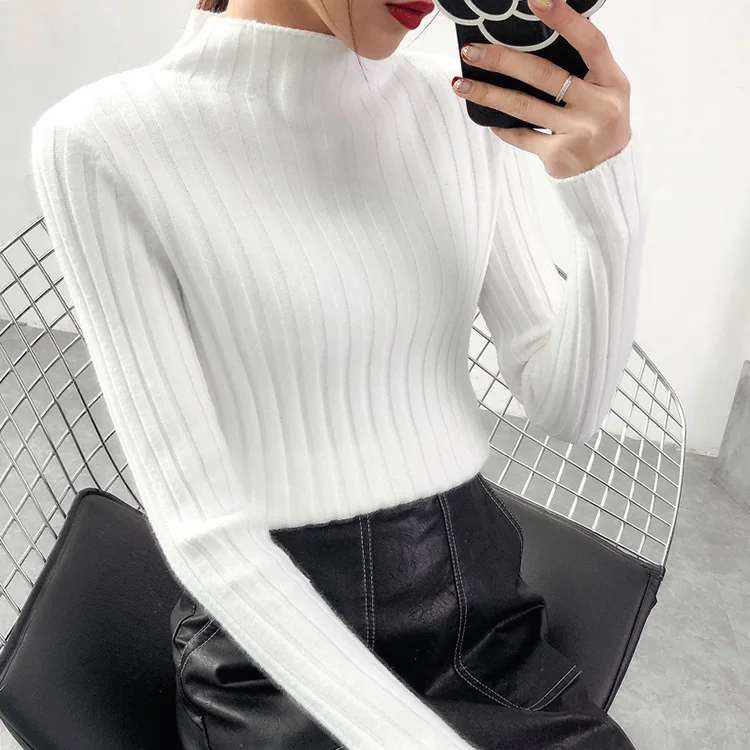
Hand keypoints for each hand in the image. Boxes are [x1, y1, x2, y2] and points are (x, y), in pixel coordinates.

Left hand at [451, 0, 631, 178]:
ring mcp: (578, 131)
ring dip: (488, 94)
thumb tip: (532, 41)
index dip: (564, 20)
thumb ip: (581, 68)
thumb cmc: (601, 122)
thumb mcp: (605, 91)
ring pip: (524, 106)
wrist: (608, 173)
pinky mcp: (559, 154)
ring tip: (460, 84)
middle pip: (544, 74)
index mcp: (612, 81)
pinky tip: (487, 119)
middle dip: (502, 60)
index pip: (590, 42)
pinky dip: (503, 128)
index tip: (537, 0)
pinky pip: (523, 136)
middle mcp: (598, 105)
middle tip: (471, 50)